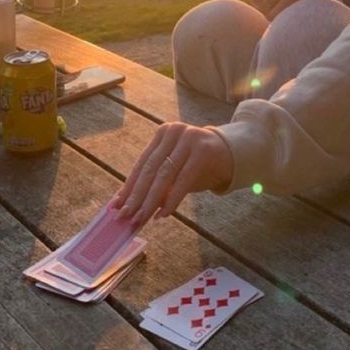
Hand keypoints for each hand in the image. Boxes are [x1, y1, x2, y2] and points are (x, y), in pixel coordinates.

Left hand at [111, 122, 233, 225]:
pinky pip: (183, 179)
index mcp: (162, 134)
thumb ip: (155, 182)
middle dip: (137, 195)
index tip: (117, 206)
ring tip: (142, 217)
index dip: (129, 186)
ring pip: (164, 174)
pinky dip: (172, 199)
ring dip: (151, 200)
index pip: (142, 163)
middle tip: (126, 216)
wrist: (232, 154)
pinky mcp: (202, 151)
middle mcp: (174, 132)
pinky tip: (164, 213)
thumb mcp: (175, 170)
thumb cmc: (198, 164)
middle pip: (151, 169)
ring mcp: (189, 139)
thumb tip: (130, 205)